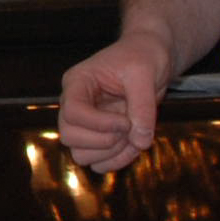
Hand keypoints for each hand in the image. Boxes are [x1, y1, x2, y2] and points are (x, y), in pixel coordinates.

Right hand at [56, 37, 173, 172]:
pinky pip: (97, 162)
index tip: (126, 120)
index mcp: (78, 83)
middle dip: (104, 140)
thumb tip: (139, 141)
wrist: (150, 58)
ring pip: (80, 154)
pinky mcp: (99, 137)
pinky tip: (134, 145)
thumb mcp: (144, 73)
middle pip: (69, 136)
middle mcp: (76, 104)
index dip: (99, 123)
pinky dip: (116, 161)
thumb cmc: (143, 57)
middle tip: (130, 128)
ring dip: (111, 153)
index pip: (72, 112)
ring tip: (134, 136)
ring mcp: (86, 123)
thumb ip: (142, 106)